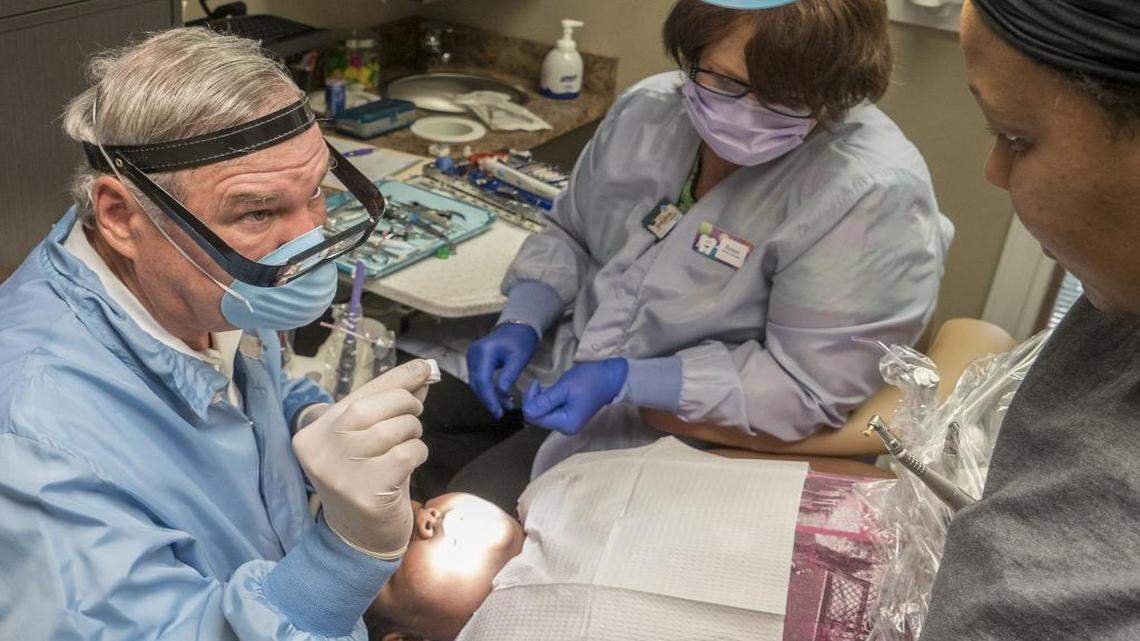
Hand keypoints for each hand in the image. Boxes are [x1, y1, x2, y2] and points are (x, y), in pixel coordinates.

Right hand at [292, 360, 432, 558]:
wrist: (361, 539)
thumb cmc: (369, 480)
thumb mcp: (372, 440)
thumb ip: (390, 407)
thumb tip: (422, 373)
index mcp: (314, 434)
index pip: (357, 396)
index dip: (394, 380)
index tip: (423, 368)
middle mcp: (319, 451)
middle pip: (368, 408)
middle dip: (404, 404)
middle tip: (415, 415)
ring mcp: (339, 472)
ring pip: (389, 430)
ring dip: (412, 431)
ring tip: (410, 442)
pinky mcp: (364, 492)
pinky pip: (404, 454)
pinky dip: (417, 453)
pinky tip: (410, 462)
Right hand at [466, 322, 539, 418]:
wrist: (518, 326)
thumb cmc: (521, 340)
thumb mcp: (519, 358)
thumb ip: (509, 376)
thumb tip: (501, 396)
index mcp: (483, 351)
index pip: (483, 380)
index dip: (490, 399)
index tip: (499, 412)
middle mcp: (473, 354)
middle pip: (477, 384)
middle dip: (488, 400)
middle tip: (501, 413)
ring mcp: (472, 357)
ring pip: (476, 383)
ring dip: (488, 396)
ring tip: (503, 407)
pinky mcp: (475, 360)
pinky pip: (479, 379)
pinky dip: (488, 389)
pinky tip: (499, 397)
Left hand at [522, 358, 627, 434]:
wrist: (610, 377)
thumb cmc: (589, 380)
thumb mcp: (565, 387)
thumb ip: (545, 400)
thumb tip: (525, 411)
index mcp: (565, 423)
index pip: (534, 416)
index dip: (530, 400)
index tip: (536, 383)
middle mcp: (565, 428)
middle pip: (537, 417)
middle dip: (534, 400)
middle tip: (539, 383)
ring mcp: (567, 423)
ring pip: (542, 414)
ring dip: (541, 399)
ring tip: (550, 387)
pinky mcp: (567, 417)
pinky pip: (550, 411)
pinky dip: (547, 401)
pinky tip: (554, 391)